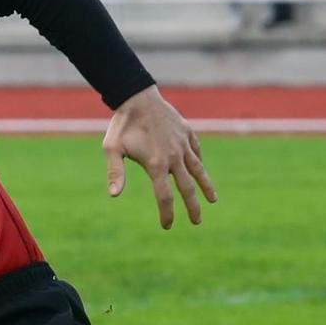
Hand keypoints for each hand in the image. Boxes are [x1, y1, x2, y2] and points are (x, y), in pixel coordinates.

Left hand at [102, 85, 217, 228]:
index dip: (166, 213)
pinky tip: (201, 169)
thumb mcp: (112, 149)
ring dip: (207, 186)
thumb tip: (114, 195)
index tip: (167, 226)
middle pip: (187, 188)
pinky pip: (196, 151)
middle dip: (192, 207)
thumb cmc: (122, 125)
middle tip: (196, 222)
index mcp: (156, 164)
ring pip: (199, 170)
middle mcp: (174, 157)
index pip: (164, 196)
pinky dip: (199, 162)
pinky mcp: (187, 133)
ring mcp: (183, 144)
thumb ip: (115, 172)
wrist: (138, 97)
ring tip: (213, 200)